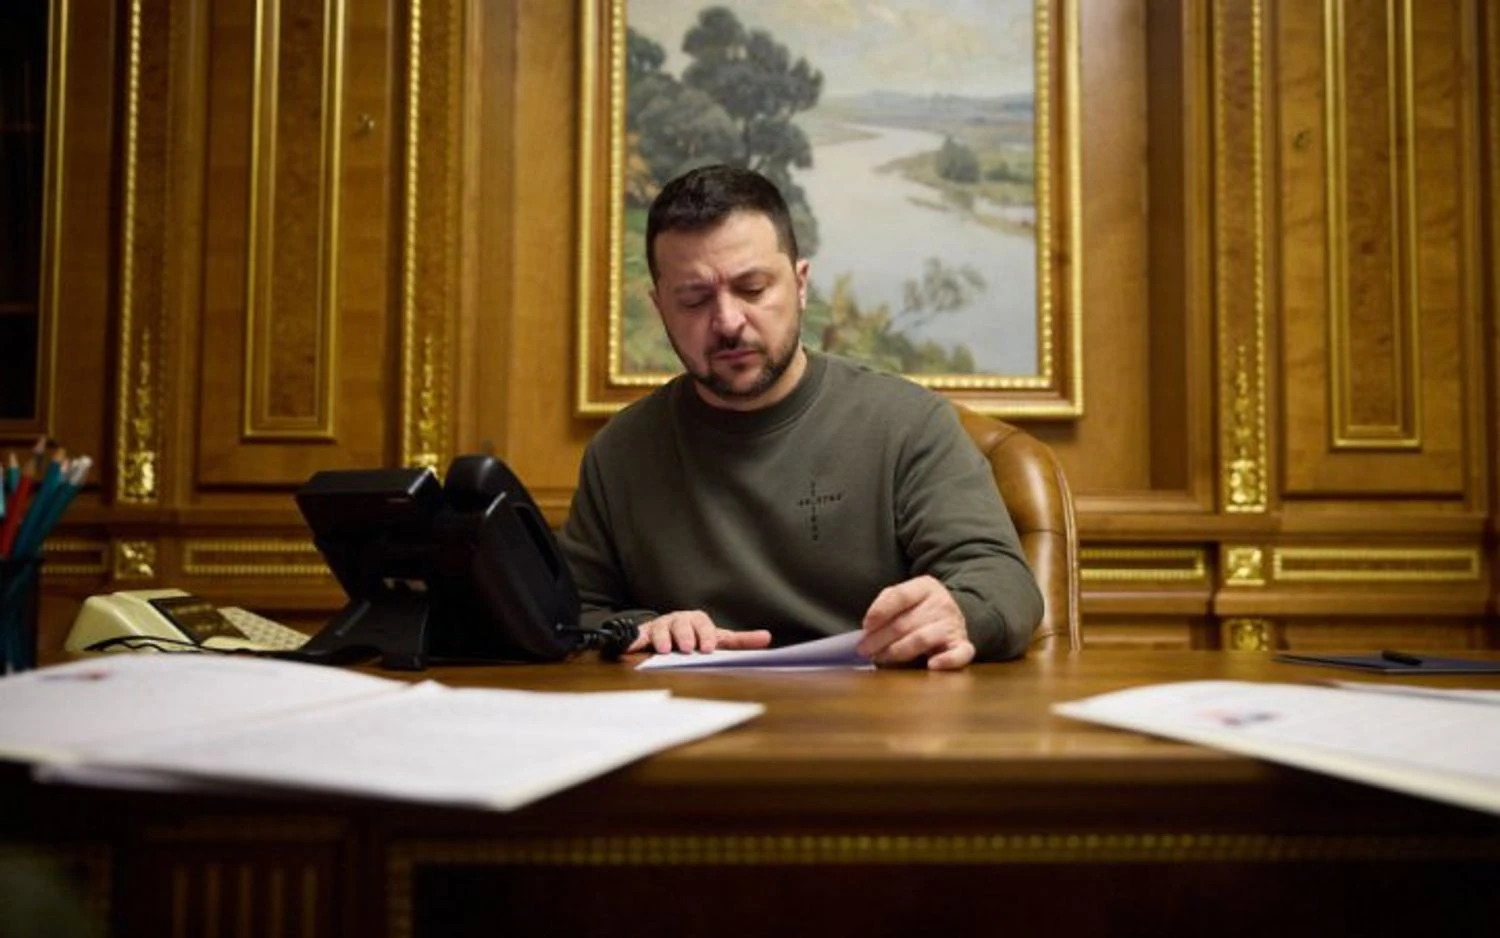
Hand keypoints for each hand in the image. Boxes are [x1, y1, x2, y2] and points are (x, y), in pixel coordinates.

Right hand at [627, 610, 772, 654]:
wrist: (671, 635)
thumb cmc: (698, 638)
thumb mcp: (719, 640)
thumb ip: (741, 641)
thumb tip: (767, 638)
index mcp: (698, 620)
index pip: (704, 624)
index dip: (706, 635)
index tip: (708, 648)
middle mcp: (679, 620)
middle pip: (681, 623)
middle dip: (685, 635)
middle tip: (687, 648)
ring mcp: (660, 626)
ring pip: (660, 628)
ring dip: (662, 638)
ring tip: (664, 650)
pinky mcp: (643, 634)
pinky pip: (638, 636)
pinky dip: (633, 641)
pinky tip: (629, 649)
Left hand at [858, 575, 973, 669]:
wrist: (951, 617)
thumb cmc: (919, 609)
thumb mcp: (904, 597)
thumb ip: (886, 604)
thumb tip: (868, 626)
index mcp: (926, 587)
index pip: (900, 596)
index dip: (880, 611)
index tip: (865, 626)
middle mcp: (942, 603)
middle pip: (905, 622)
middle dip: (879, 638)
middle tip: (863, 650)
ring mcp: (954, 624)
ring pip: (922, 639)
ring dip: (897, 651)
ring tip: (880, 658)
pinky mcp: (963, 645)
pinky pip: (960, 654)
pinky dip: (947, 661)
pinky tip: (931, 665)